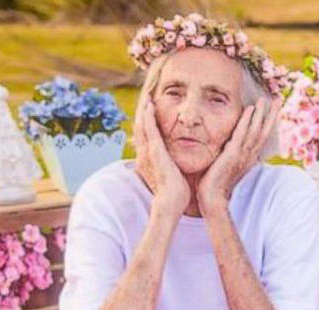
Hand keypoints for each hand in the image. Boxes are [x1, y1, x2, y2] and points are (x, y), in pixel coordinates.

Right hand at [133, 96, 188, 215]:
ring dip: (143, 110)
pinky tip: (150, 105)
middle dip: (142, 113)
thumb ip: (172, 168)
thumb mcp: (172, 176)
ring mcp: (148, 153)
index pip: (146, 138)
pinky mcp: (154, 152)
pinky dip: (148, 116)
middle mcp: (144, 155)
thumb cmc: (175, 194)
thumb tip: (178, 165)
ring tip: (147, 96)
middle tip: (146, 98)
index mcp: (149, 160)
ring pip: (141, 125)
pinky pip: (149, 129)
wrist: (171, 204)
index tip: (150, 112)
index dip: (146, 124)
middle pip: (140, 128)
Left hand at [197, 97, 281, 213]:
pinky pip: (241, 133)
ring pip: (255, 130)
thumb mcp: (225, 168)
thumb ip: (229, 157)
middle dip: (271, 115)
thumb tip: (226, 150)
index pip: (261, 137)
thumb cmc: (215, 186)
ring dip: (261, 114)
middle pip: (263, 132)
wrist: (212, 199)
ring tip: (266, 100)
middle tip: (278, 100)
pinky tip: (250, 108)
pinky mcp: (233, 154)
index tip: (273, 110)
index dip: (268, 123)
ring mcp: (242, 155)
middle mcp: (248, 155)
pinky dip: (246, 120)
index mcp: (248, 158)